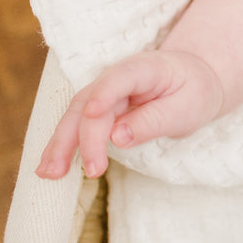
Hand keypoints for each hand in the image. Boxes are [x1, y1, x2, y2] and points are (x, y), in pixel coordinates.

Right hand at [36, 50, 224, 178]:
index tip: (93, 115)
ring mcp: (104, 91)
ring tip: (49, 173)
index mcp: (145, 68)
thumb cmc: (193, 91)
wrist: (194, 78)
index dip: (104, 94)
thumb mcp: (186, 108)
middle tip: (90, 170)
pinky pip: (77, 124)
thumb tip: (117, 138)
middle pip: (91, 101)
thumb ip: (153, 121)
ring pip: (75, 114)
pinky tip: (49, 166)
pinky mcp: (98, 108)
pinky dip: (63, 145)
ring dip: (61, 143)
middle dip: (82, 135)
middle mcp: (117, 77)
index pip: (120, 78)